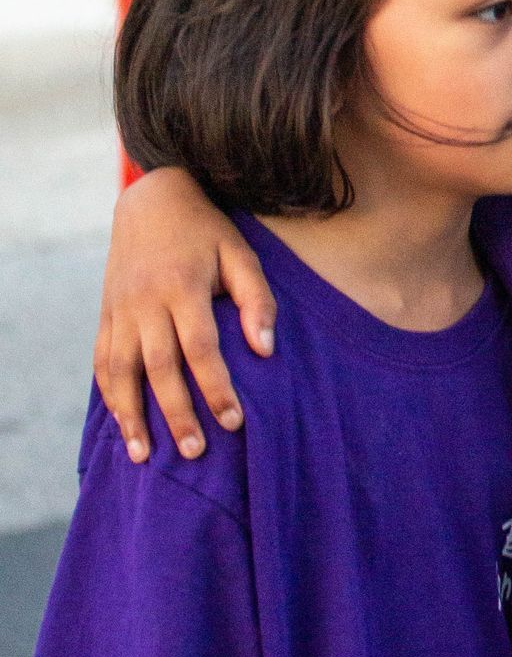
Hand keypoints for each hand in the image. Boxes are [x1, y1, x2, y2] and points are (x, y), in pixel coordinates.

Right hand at [93, 167, 275, 463]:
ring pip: (121, 370)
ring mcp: (120, 309)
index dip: (216, 387)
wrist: (152, 201)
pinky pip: (102, 360)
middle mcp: (146, 301)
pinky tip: (123, 424)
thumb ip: (256, 300)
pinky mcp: (106, 314)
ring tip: (144, 455)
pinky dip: (110, 394)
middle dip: (176, 413)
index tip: (233, 422)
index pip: (200, 347)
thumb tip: (265, 351)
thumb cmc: (207, 232)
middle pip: (158, 367)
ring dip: (131, 415)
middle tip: (195, 452)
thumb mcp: (241, 254)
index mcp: (183, 286)